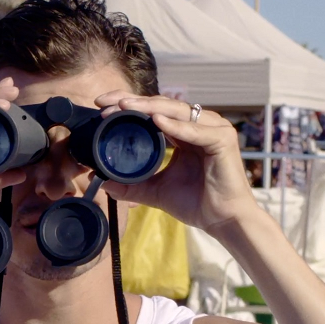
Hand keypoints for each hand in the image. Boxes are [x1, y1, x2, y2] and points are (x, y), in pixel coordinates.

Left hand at [91, 93, 261, 235]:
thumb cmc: (197, 204)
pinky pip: (196, 130)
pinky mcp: (223, 139)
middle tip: (106, 102)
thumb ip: (131, 185)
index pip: (154, 110)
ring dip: (150, 107)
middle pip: (162, 105)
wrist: (223, 222)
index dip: (128, 105)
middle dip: (133, 101)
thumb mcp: (156, 191)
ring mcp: (213, 129)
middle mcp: (199, 125)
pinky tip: (157, 120)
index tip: (102, 105)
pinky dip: (176, 126)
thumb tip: (101, 180)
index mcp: (184, 132)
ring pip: (177, 111)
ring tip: (125, 106)